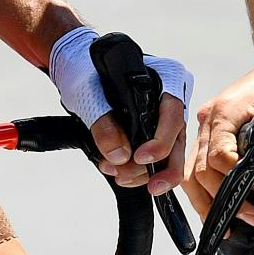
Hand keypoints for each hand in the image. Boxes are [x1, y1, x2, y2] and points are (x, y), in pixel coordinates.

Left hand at [47, 27, 192, 194]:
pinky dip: (137, 168)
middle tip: (152, 187)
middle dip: (164, 167)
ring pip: (167, 151)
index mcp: (166, 77)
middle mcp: (170, 97)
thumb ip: (104, 124)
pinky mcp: (150, 129)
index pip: (173, 113)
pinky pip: (153, 154)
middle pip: (178, 137)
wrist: (75, 67)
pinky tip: (120, 172)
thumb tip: (120, 155)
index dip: (161, 140)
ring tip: (117, 173)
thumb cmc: (86, 69)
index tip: (141, 158)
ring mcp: (162, 115)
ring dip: (144, 170)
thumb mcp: (89, 94)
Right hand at [185, 58, 253, 225]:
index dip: (238, 180)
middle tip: (249, 217)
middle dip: (221, 199)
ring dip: (206, 201)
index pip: (218, 156)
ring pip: (191, 173)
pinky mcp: (211, 133)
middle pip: (199, 170)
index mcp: (226, 112)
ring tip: (228, 224)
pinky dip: (205, 190)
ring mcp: (206, 127)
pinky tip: (219, 208)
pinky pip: (198, 166)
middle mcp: (209, 120)